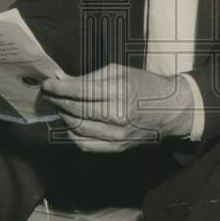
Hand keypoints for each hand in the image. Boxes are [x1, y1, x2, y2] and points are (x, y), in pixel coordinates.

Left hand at [42, 63, 195, 152]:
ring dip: (64, 116)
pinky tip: (71, 123)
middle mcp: (118, 115)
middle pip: (77, 110)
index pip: (80, 91)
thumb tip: (63, 80)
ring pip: (78, 128)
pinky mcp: (117, 147)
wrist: (171, 109)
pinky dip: (73, 134)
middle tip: (49, 93)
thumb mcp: (121, 72)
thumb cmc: (145, 85)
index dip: (60, 88)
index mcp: (120, 91)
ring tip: (60, 105)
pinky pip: (85, 145)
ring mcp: (117, 134)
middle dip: (58, 100)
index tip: (47, 83)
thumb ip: (91, 77)